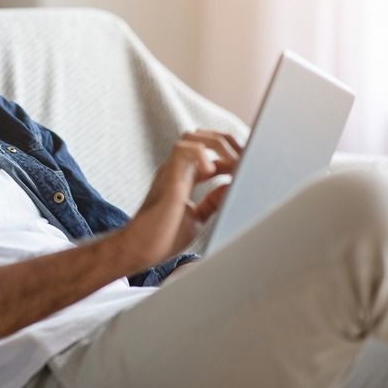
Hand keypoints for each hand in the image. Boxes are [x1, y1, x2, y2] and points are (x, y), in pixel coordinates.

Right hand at [121, 130, 241, 270]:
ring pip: (193, 137)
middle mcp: (176, 170)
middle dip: (229, 147)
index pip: (211, 153)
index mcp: (184, 177)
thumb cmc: (163, 237)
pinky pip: (183, 149)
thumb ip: (213, 201)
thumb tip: (232, 185)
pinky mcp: (168, 178)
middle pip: (204, 137)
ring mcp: (170, 171)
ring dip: (218, 145)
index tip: (247, 171)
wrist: (140, 250)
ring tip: (232, 164)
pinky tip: (211, 172)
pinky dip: (202, 154)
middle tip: (243, 165)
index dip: (231, 158)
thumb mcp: (198, 216)